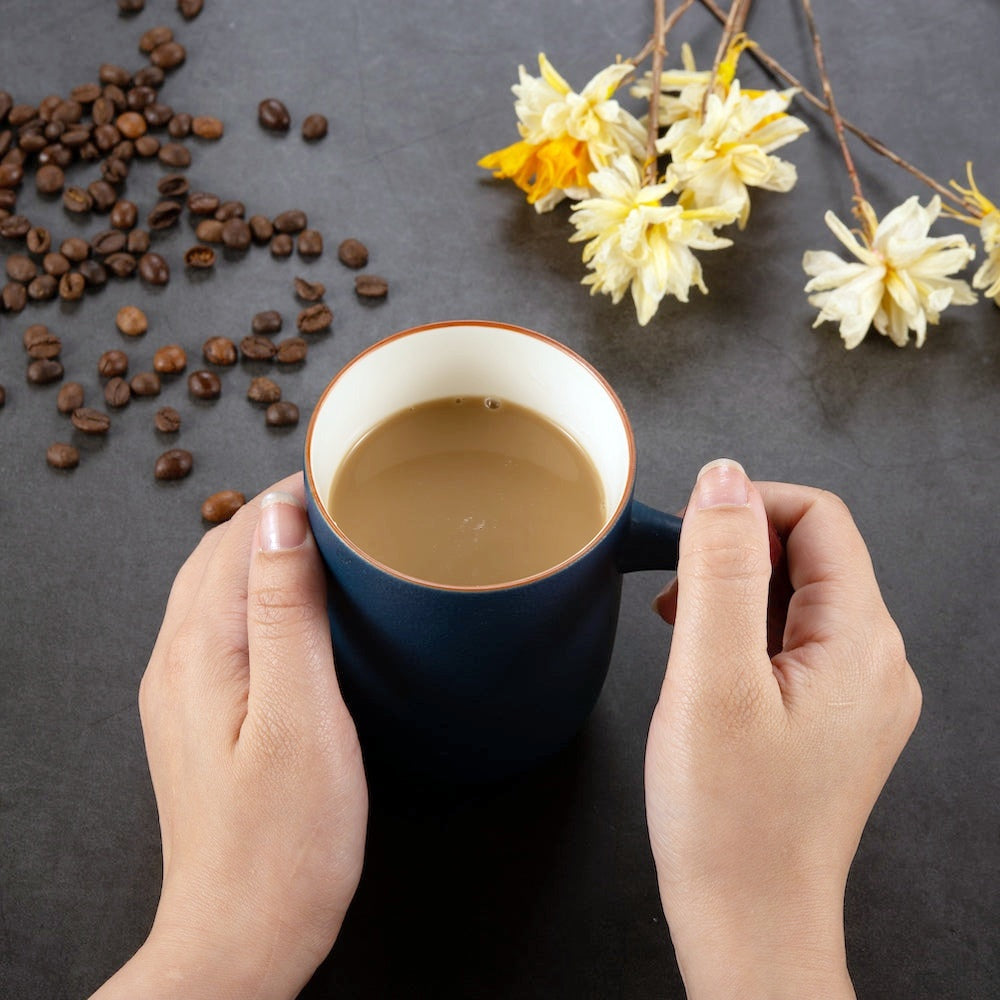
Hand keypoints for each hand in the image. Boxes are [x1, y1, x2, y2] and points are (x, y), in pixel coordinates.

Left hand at [92, 474, 367, 999]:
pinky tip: (302, 607)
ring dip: (268, 548)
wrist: (240, 936)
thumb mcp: (300, 717)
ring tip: (332, 538)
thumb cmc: (283, 842)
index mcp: (201, 649)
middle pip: (221, 549)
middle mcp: (178, 660)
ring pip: (219, 584)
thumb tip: (279, 520)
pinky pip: (224, 624)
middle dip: (279, 510)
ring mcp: (183, 689)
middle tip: (348, 498)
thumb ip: (287, 613)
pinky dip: (261, 591)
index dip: (293, 493)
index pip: (240, 532)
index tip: (347, 471)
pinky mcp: (200, 714)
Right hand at [645, 460, 920, 999]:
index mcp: (862, 641)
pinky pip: (793, 642)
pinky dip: (743, 636)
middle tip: (678, 609)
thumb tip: (723, 479)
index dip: (746, 510)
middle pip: (809, 553)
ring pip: (796, 597)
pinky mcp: (833, 716)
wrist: (748, 920)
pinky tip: (708, 672)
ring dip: (733, 598)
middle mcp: (877, 661)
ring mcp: (860, 693)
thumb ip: (719, 568)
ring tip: (687, 645)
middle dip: (734, 559)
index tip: (688, 543)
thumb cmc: (728, 822)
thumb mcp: (711, 679)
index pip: (817, 516)